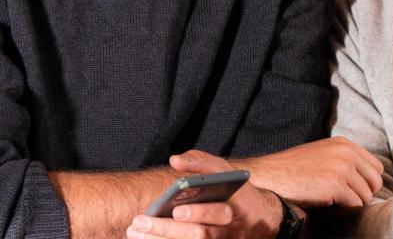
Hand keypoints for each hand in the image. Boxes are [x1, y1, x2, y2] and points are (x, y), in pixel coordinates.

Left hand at [127, 150, 279, 238]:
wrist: (258, 220)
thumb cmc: (235, 192)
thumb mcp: (224, 171)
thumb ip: (200, 163)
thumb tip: (175, 160)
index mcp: (234, 208)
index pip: (216, 211)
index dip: (197, 212)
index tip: (176, 209)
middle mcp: (227, 231)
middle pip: (198, 234)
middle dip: (167, 229)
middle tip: (139, 222)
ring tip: (133, 232)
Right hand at [234, 136, 383, 208]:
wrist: (271, 176)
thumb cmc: (294, 169)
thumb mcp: (323, 154)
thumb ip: (344, 159)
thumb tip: (366, 179)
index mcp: (344, 144)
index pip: (376, 167)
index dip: (366, 182)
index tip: (350, 190)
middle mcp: (346, 153)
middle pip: (375, 182)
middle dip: (362, 195)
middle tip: (343, 200)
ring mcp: (342, 168)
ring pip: (366, 196)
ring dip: (352, 205)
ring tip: (333, 204)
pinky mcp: (336, 185)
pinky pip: (356, 206)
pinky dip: (344, 212)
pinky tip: (329, 209)